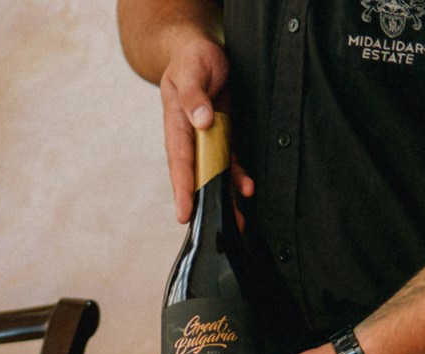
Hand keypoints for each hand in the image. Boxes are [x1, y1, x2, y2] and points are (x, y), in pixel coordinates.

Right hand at [157, 32, 252, 225]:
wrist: (198, 53)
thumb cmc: (190, 60)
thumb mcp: (190, 71)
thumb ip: (193, 96)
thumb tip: (200, 122)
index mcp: (177, 126)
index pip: (180, 162)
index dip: (183, 189)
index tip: (185, 213)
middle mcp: (190, 139)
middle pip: (196, 178)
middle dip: (203, 205)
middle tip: (212, 230)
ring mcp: (205, 141)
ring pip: (213, 176)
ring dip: (224, 198)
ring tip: (236, 222)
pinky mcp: (220, 137)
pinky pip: (229, 162)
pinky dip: (238, 177)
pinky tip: (247, 190)